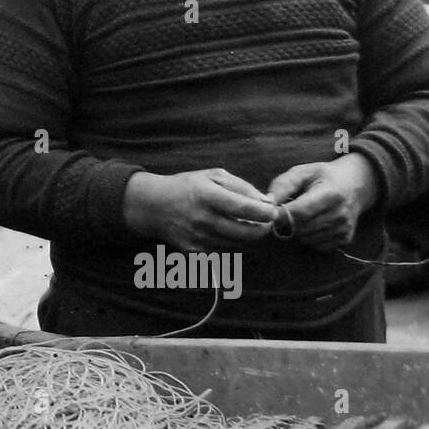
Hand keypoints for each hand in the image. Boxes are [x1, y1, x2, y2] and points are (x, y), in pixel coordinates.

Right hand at [123, 168, 277, 251]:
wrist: (154, 206)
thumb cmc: (187, 186)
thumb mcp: (213, 176)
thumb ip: (242, 187)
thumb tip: (267, 203)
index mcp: (207, 196)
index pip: (244, 209)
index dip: (264, 213)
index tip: (275, 212)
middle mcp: (203, 219)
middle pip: (246, 233)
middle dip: (263, 229)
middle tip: (267, 222)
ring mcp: (199, 238)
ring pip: (239, 246)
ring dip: (250, 238)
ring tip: (249, 226)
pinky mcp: (196, 252)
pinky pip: (226, 252)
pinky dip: (234, 244)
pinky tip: (231, 233)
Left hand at [265, 155, 379, 250]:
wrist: (356, 184)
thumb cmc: (324, 176)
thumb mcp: (303, 172)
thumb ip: (282, 185)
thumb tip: (267, 203)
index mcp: (330, 194)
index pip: (299, 212)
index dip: (280, 215)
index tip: (270, 212)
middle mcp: (340, 214)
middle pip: (300, 228)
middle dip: (287, 223)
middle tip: (285, 212)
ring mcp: (344, 228)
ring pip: (306, 239)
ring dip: (297, 231)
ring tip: (301, 215)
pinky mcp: (345, 239)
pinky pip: (316, 245)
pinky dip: (308, 237)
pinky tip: (312, 223)